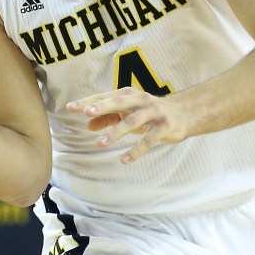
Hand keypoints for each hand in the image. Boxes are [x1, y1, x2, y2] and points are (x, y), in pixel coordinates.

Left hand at [66, 87, 186, 163]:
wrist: (184, 113)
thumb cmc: (150, 112)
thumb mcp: (128, 113)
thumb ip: (108, 118)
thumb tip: (88, 125)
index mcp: (129, 95)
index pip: (105, 97)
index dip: (88, 102)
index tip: (70, 108)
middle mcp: (141, 100)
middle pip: (119, 102)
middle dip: (103, 107)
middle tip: (86, 113)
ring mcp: (154, 113)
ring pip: (132, 121)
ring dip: (115, 132)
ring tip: (99, 143)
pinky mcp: (165, 127)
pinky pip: (149, 139)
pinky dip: (136, 150)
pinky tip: (124, 160)